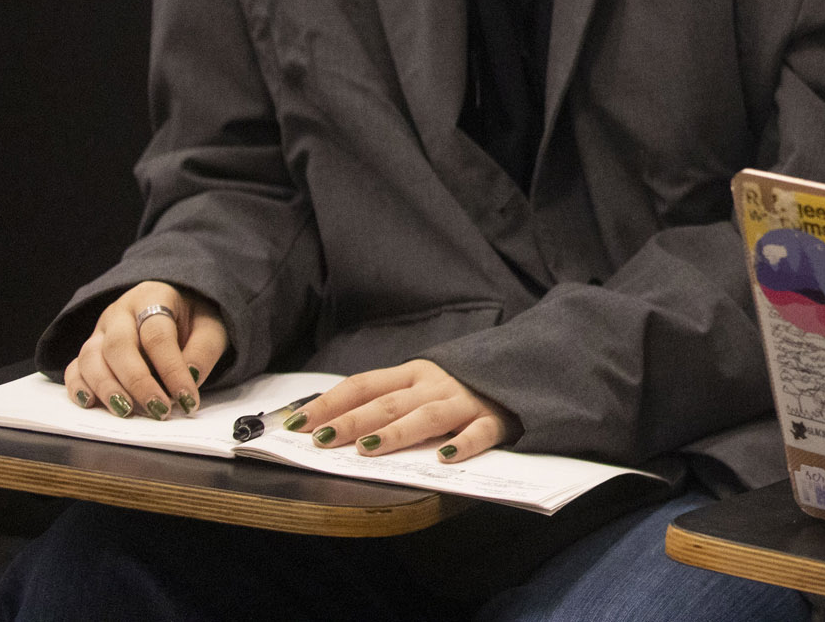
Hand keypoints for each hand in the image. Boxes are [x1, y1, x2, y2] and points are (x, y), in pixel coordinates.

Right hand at [64, 281, 224, 419]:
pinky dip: (78, 387)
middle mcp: (119, 312)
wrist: (174, 305)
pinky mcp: (88, 351)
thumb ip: (203, 351)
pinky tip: (90, 404)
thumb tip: (190, 379)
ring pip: (90, 358)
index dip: (172, 369)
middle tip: (158, 409)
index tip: (186, 398)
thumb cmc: (193, 318)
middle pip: (118, 346)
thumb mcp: (211, 327)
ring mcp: (99, 331)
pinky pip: (75, 368)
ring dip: (107, 388)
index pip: (157, 335)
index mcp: (153, 296)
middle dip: (137, 382)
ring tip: (127, 411)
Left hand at [292, 359, 515, 461]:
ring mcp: (466, 400)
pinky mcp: (497, 418)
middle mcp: (436, 384)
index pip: (363, 384)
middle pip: (388, 403)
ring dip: (396, 432)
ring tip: (367, 448)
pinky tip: (445, 458)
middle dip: (352, 421)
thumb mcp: (426, 381)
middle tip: (321, 440)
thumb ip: (390, 397)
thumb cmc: (466, 383)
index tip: (295, 423)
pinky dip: (463, 444)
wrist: (529, 366)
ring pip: (427, 417)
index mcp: (414, 373)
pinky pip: (480, 433)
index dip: (329, 402)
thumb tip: (331, 420)